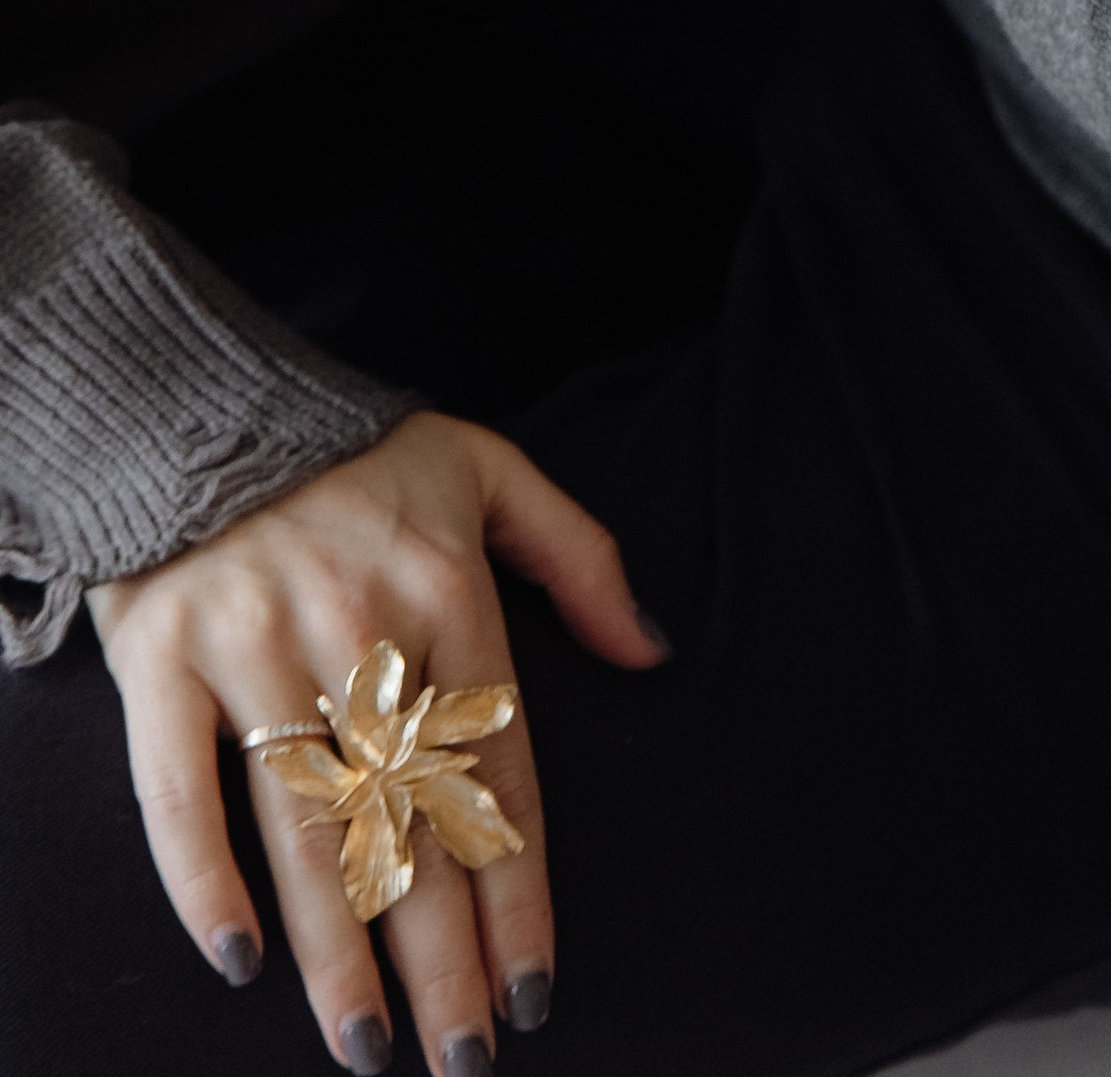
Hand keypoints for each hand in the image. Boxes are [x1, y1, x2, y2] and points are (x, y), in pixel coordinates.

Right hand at [88, 410, 664, 1069]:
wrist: (204, 397)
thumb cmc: (360, 449)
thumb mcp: (490, 469)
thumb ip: (578, 556)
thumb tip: (651, 650)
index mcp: (446, 589)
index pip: (498, 770)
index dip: (519, 890)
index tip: (536, 986)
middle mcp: (356, 628)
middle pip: (409, 823)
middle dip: (443, 955)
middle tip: (466, 1057)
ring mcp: (253, 648)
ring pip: (308, 828)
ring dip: (341, 950)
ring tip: (373, 1046)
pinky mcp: (162, 661)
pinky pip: (179, 792)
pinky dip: (205, 880)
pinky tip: (244, 961)